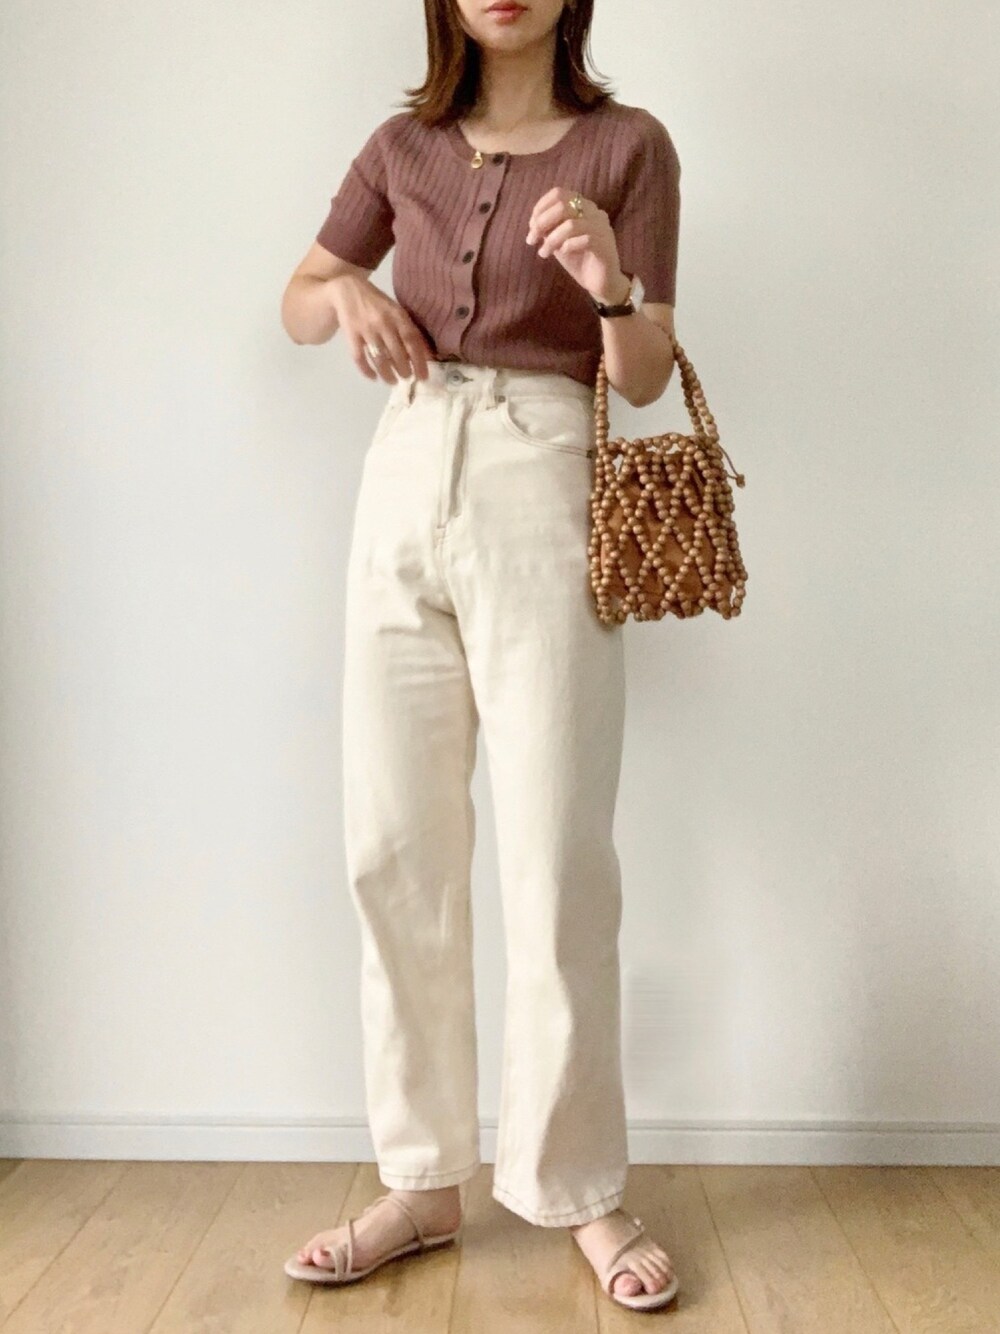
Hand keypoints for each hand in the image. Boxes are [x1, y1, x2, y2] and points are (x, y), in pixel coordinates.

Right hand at [326, 273, 432, 382]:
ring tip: (392, 381)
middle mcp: (383, 322)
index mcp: (397, 315)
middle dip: (404, 370)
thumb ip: (409, 330)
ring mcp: (366, 329)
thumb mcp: (396, 311)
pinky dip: (367, 370)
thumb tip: (426, 354)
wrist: (348, 290)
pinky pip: (359, 358)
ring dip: (388, 374)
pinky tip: (373, 377)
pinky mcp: (351, 334)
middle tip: (406, 378)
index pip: (412, 341)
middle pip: (397, 353)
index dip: (419, 361)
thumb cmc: (377, 304)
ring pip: (379, 358)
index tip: (423, 377)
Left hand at [525, 188, 628, 304]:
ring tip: (543, 253)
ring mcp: (602, 228)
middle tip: (532, 240)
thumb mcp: (558, 242)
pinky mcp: (606, 245)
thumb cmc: (579, 261)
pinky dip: (568, 246)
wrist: (600, 283)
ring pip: (571, 225)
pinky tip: (563, 253)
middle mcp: (594, 212)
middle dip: (542, 222)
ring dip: (552, 239)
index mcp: (583, 207)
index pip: (559, 193)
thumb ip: (549, 229)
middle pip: (563, 205)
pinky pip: (585, 240)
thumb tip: (534, 222)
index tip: (531, 226)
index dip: (541, 207)